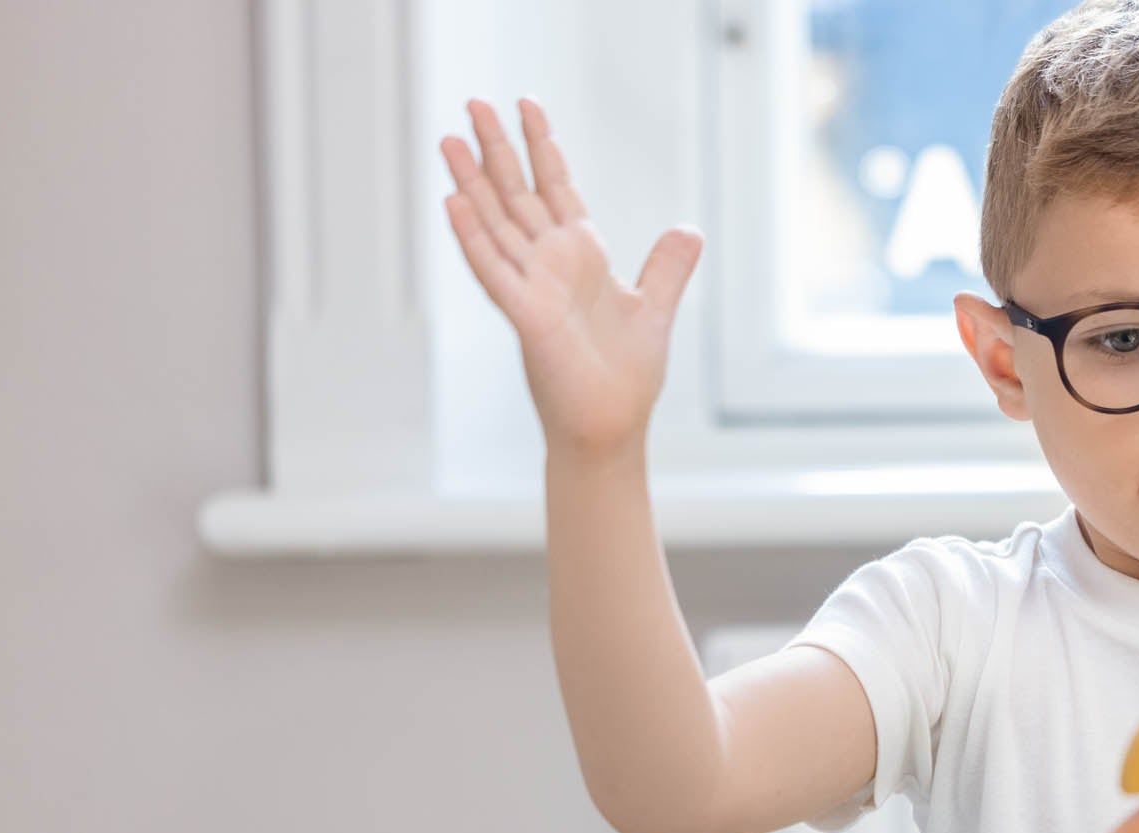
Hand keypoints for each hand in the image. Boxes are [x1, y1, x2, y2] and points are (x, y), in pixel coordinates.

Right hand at [439, 97, 703, 460]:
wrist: (613, 425)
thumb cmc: (627, 376)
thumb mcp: (656, 308)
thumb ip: (668, 266)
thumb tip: (689, 229)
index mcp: (579, 257)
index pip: (555, 188)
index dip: (541, 146)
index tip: (527, 104)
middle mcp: (550, 265)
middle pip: (516, 194)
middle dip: (496, 149)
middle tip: (473, 101)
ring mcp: (532, 288)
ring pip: (495, 224)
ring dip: (470, 184)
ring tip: (449, 140)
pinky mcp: (526, 317)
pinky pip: (494, 271)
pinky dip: (473, 238)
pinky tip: (453, 203)